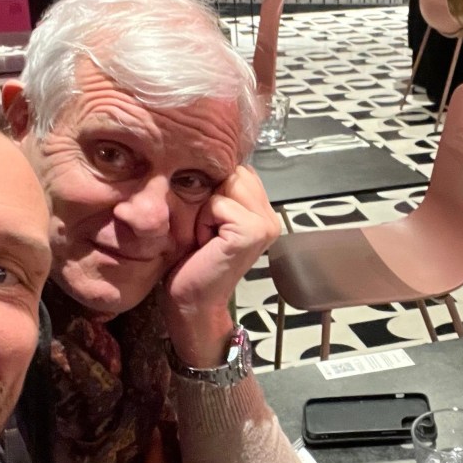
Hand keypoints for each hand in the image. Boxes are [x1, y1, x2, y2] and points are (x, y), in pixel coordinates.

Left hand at [161, 165, 280, 366]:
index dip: (215, 187)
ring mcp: (265, 224)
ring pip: (227, 184)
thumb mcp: (208, 219)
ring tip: (206, 235)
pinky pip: (218, 203)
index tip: (208, 220)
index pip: (239, 170)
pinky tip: (205, 243)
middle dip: (212, 196)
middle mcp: (271, 217)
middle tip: (206, 230)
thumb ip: (220, 193)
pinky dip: (204, 221)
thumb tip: (209, 159)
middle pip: (234, 173)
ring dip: (206, 208)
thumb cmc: (192, 263)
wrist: (192, 303)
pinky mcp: (251, 232)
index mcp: (263, 211)